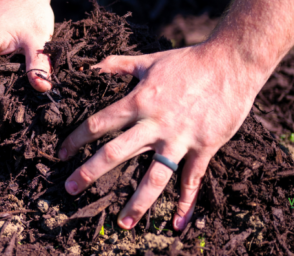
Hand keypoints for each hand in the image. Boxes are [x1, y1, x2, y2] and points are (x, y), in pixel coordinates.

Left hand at [57, 43, 272, 230]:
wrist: (232, 63)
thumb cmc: (189, 61)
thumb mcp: (149, 60)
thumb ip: (118, 64)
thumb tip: (92, 66)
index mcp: (138, 102)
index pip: (98, 124)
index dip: (76, 140)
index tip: (61, 154)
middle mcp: (154, 124)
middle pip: (115, 154)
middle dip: (90, 173)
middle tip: (70, 189)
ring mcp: (179, 139)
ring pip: (154, 177)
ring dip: (138, 202)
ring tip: (124, 224)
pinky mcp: (204, 147)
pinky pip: (192, 179)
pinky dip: (186, 203)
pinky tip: (178, 223)